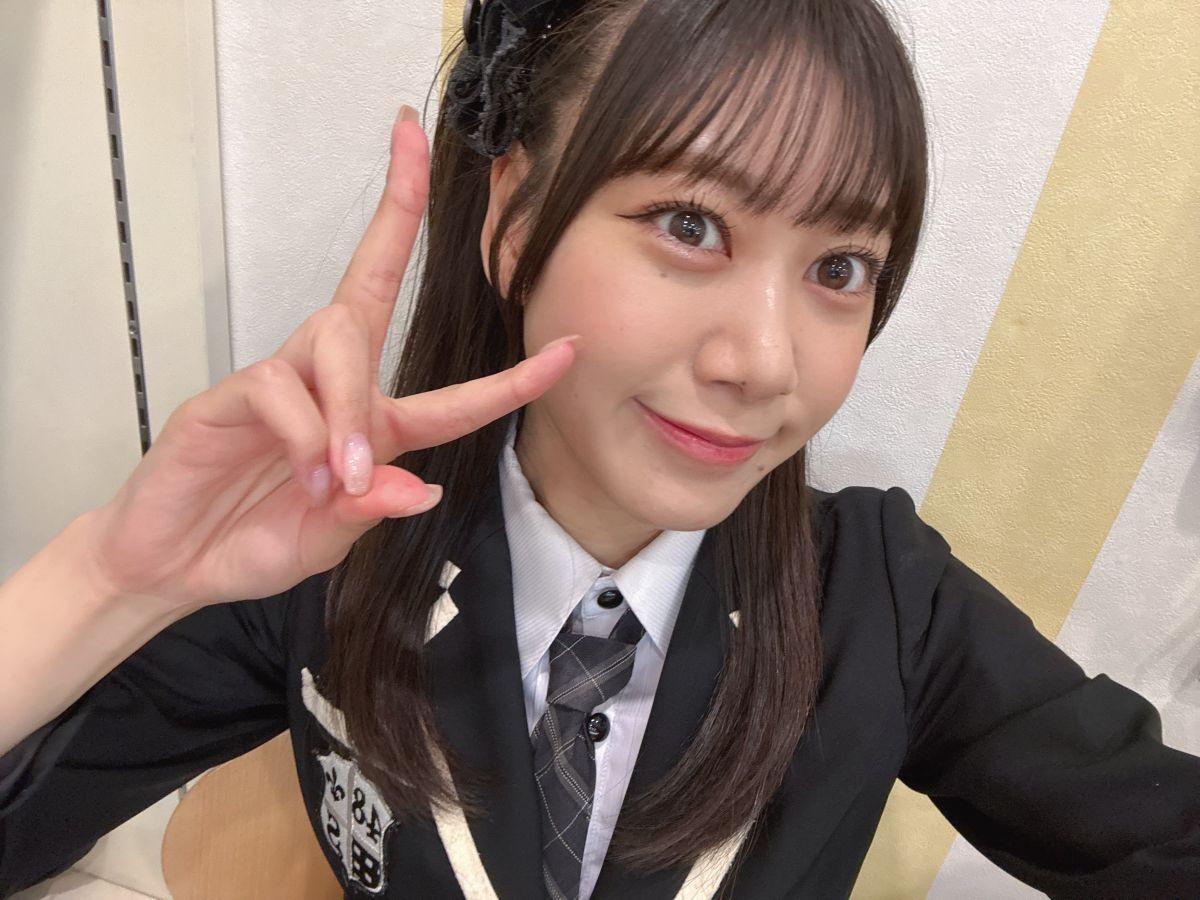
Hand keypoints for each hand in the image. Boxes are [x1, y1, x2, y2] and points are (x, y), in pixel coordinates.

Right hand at [85, 104, 577, 610]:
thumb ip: (370, 514)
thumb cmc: (252, 543)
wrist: (171, 565)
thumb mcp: (328, 542)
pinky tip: (302, 477)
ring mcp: (278, 385)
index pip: (451, 398)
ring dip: (349, 407)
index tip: (568, 350)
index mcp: (371, 427)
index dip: (512, 378)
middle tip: (408, 149)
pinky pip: (277, 386)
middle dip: (396, 211)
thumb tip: (419, 490)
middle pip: (369, 288)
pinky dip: (302, 433)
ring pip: (333, 338)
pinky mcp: (228, 396)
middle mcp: (330, 390)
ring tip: (338, 478)